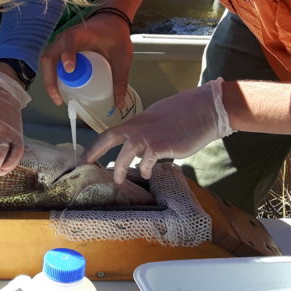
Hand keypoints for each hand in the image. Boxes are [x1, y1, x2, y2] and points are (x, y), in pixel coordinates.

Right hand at [39, 8, 133, 110]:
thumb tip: (118, 105)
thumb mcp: (122, 56)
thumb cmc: (115, 35)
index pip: (69, 41)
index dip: (68, 54)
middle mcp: (65, 38)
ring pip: (47, 63)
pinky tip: (60, 91)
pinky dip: (52, 78)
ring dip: (49, 81)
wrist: (111, 22)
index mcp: (80, 34)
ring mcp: (60, 45)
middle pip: (49, 57)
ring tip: (58, 98)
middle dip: (50, 79)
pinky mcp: (60, 52)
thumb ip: (120, 79)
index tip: (70, 70)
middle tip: (58, 97)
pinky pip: (51, 65)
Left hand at [82, 78, 233, 180]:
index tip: (85, 155)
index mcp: (138, 121)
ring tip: (117, 181)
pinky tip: (147, 173)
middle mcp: (140, 127)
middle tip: (85, 165)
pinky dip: (145, 169)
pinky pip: (147, 162)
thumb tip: (140, 147)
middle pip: (110, 137)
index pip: (111, 132)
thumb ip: (146, 130)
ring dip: (119, 168)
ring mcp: (150, 136)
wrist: (205, 109)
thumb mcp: (159, 118)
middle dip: (95, 151)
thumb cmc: (186, 113)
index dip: (97, 144)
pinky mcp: (162, 146)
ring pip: (126, 153)